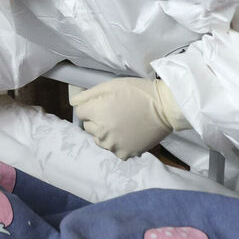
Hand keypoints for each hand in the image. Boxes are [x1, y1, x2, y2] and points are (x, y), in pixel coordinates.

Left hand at [69, 78, 187, 159]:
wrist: (166, 107)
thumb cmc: (138, 92)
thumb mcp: (111, 85)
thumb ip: (88, 95)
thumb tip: (73, 103)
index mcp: (96, 112)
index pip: (80, 112)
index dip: (91, 106)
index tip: (104, 103)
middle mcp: (101, 131)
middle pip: (88, 126)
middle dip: (97, 119)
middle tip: (116, 112)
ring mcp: (113, 145)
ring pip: (100, 140)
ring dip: (106, 133)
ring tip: (123, 123)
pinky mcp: (125, 153)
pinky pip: (114, 149)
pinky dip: (119, 143)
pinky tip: (130, 133)